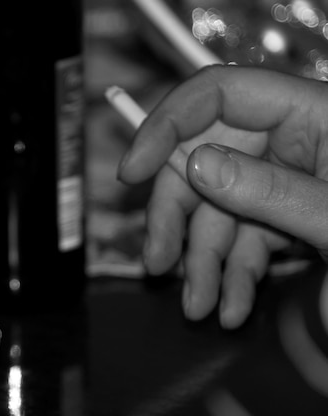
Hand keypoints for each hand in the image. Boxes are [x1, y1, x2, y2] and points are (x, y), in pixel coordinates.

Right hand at [117, 65, 327, 327]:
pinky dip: (231, 274)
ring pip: (217, 210)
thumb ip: (272, 192)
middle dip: (176, 217)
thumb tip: (196, 168)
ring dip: (202, 262)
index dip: (165, 126)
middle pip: (203, 161)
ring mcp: (286, 180)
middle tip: (156, 261)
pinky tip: (231, 307)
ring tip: (199, 307)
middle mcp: (291, 141)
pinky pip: (243, 238)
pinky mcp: (287, 216)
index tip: (132, 171)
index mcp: (311, 115)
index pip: (217, 94)